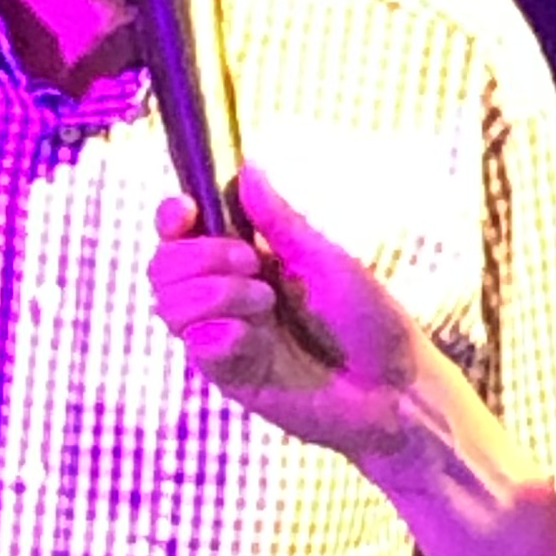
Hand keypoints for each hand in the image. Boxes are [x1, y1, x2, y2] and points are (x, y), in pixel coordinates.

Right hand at [148, 170, 435, 470]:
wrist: (393, 387)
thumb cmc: (368, 321)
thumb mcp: (325, 259)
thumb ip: (279, 220)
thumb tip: (247, 167)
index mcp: (245, 260)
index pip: (182, 233)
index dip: (172, 218)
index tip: (186, 211)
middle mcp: (226, 297)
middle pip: (163, 267)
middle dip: (199, 255)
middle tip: (251, 262)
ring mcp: (224, 338)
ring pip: (168, 306)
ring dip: (211, 293)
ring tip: (264, 302)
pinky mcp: (229, 377)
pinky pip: (196, 347)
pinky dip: (221, 334)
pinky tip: (257, 340)